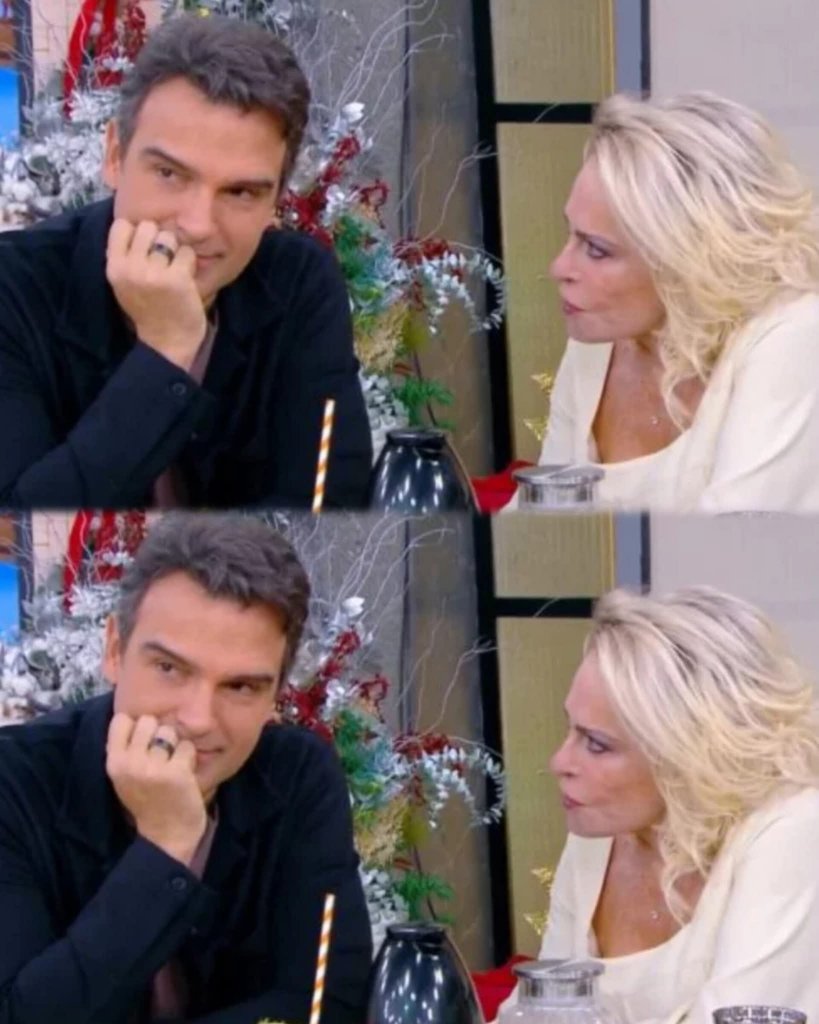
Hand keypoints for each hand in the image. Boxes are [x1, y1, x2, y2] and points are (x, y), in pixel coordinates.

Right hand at [106, 219, 206, 371]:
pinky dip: (190, 263)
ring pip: (169, 237)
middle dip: (158, 239)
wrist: (167, 342)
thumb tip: (137, 224)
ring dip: (176, 250)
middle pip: (148, 226)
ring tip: (174, 269)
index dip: (137, 232)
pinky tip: (186, 278)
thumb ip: (125, 256)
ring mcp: (155, 273)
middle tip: (163, 260)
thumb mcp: (124, 284)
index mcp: (114, 267)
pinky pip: (187, 253)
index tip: (144, 248)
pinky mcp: (178, 279)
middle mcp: (131, 268)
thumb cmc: (148, 310)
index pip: (122, 225)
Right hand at [106, 713, 206, 865]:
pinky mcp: (177, 773)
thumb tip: (139, 715)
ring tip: (172, 765)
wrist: (166, 836)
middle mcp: (130, 763)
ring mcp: (154, 768)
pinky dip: (189, 757)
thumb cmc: (147, 801)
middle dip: (158, 734)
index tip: (143, 743)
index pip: (122, 719)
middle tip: (161, 756)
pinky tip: (184, 774)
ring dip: (176, 745)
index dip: (136, 726)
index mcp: (114, 763)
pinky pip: (187, 746)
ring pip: (170, 731)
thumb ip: (127, 748)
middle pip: (148, 720)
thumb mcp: (125, 776)